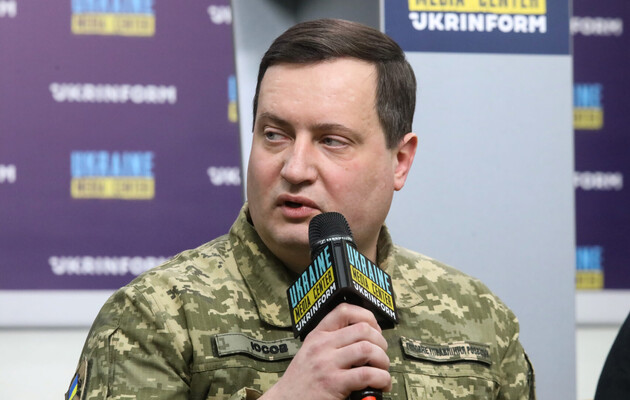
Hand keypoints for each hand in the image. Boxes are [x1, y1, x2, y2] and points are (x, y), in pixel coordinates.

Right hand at [262, 303, 390, 399]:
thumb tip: (363, 339)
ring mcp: (327, 364)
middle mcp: (322, 345)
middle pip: (363, 329)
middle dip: (381, 342)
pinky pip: (367, 374)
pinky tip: (381, 385)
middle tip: (381, 355)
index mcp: (317, 335)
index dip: (366, 316)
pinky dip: (382, 379)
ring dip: (383, 360)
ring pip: (368, 349)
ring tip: (382, 371)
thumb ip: (331, 343)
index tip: (374, 329)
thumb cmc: (301, 381)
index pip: (344, 311)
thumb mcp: (310, 352)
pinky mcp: (334, 383)